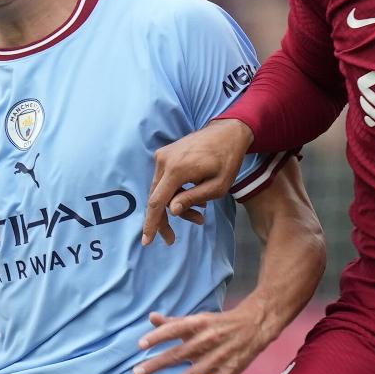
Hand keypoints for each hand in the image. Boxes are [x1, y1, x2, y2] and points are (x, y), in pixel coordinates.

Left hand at [132, 300, 273, 373]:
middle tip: (137, 372)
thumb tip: (151, 318)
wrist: (255, 325)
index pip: (174, 329)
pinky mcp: (228, 371)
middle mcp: (206, 340)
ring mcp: (217, 357)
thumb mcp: (198, 319)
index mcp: (198, 324)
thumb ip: (174, 322)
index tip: (140, 345)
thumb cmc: (221, 323)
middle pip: (178, 354)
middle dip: (157, 364)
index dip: (158, 337)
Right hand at [143, 119, 251, 245]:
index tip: (147, 241)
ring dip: (175, 205)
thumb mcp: (218, 186)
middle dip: (166, 219)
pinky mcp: (165, 153)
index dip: (151, 224)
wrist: (228, 132)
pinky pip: (164, 179)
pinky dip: (175, 192)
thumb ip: (193, 198)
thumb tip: (171, 211)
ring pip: (160, 190)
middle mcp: (164, 160)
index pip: (157, 202)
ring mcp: (163, 155)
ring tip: (199, 213)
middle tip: (173, 238)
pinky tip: (195, 196)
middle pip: (156, 198)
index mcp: (177, 169)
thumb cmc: (228, 160)